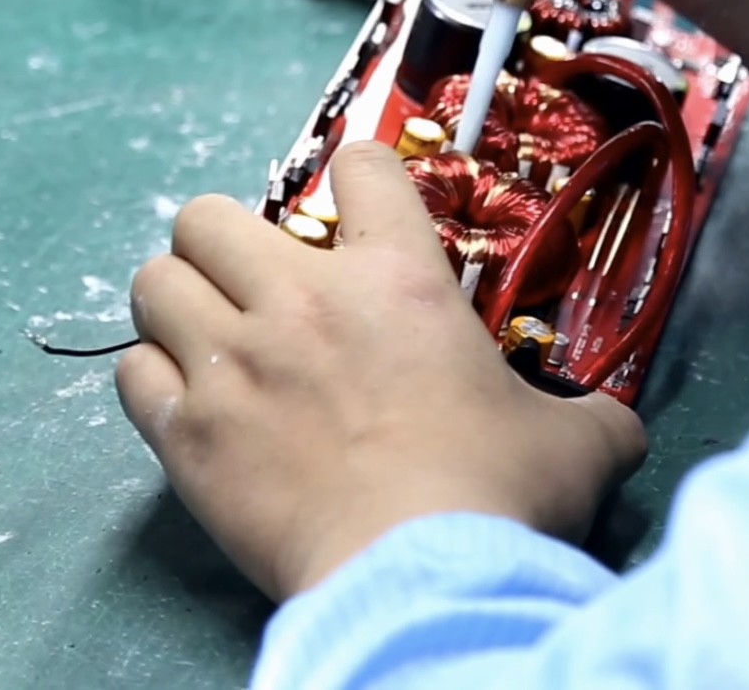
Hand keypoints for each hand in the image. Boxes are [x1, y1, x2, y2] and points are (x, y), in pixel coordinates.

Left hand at [115, 142, 646, 600]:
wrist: (423, 580)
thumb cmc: (500, 500)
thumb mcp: (576, 443)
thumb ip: (592, 417)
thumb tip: (617, 429)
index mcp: (398, 278)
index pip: (360, 167)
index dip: (357, 177)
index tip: (356, 207)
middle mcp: (301, 301)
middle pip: (206, 215)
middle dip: (221, 240)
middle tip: (252, 283)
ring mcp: (234, 364)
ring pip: (152, 283)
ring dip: (176, 303)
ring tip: (205, 336)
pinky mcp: (189, 435)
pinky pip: (131, 374)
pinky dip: (154, 381)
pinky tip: (188, 404)